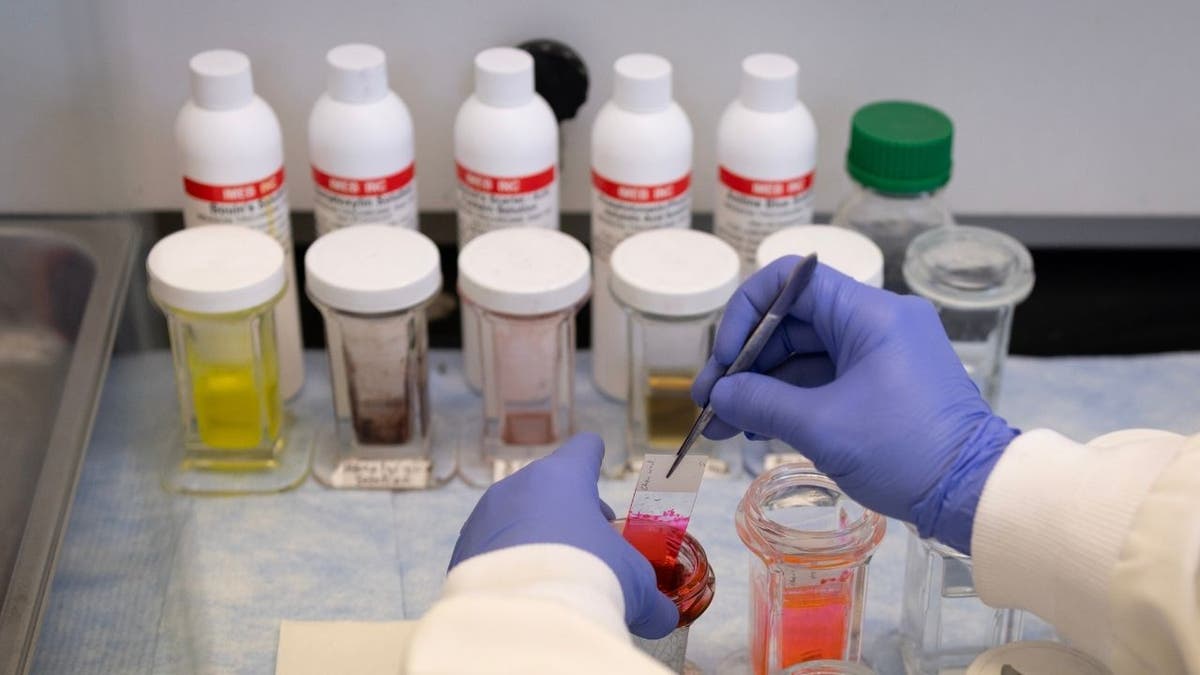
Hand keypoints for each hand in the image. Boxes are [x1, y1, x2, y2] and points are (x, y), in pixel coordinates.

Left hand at [449, 433, 678, 637]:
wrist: (523, 620)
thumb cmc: (588, 580)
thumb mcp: (634, 585)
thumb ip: (650, 596)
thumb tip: (662, 616)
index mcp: (563, 477)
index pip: (582, 450)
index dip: (593, 455)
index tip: (594, 456)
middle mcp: (518, 486)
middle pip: (549, 487)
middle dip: (570, 511)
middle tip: (589, 542)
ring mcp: (485, 516)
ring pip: (517, 517)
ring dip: (536, 536)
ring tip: (554, 570)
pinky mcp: (462, 550)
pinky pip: (492, 548)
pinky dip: (509, 562)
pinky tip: (524, 588)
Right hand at [692, 256, 1018, 553]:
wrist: (973, 493)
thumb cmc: (906, 451)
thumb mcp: (823, 427)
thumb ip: (761, 402)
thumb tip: (719, 395)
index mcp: (870, 313)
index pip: (790, 281)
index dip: (747, 313)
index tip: (725, 361)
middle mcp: (875, 321)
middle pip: (790, 320)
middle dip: (744, 360)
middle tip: (709, 401)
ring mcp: (879, 353)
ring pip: (801, 353)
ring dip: (759, 385)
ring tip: (722, 423)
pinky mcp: (880, 383)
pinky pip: (821, 378)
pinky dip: (787, 399)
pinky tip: (753, 426)